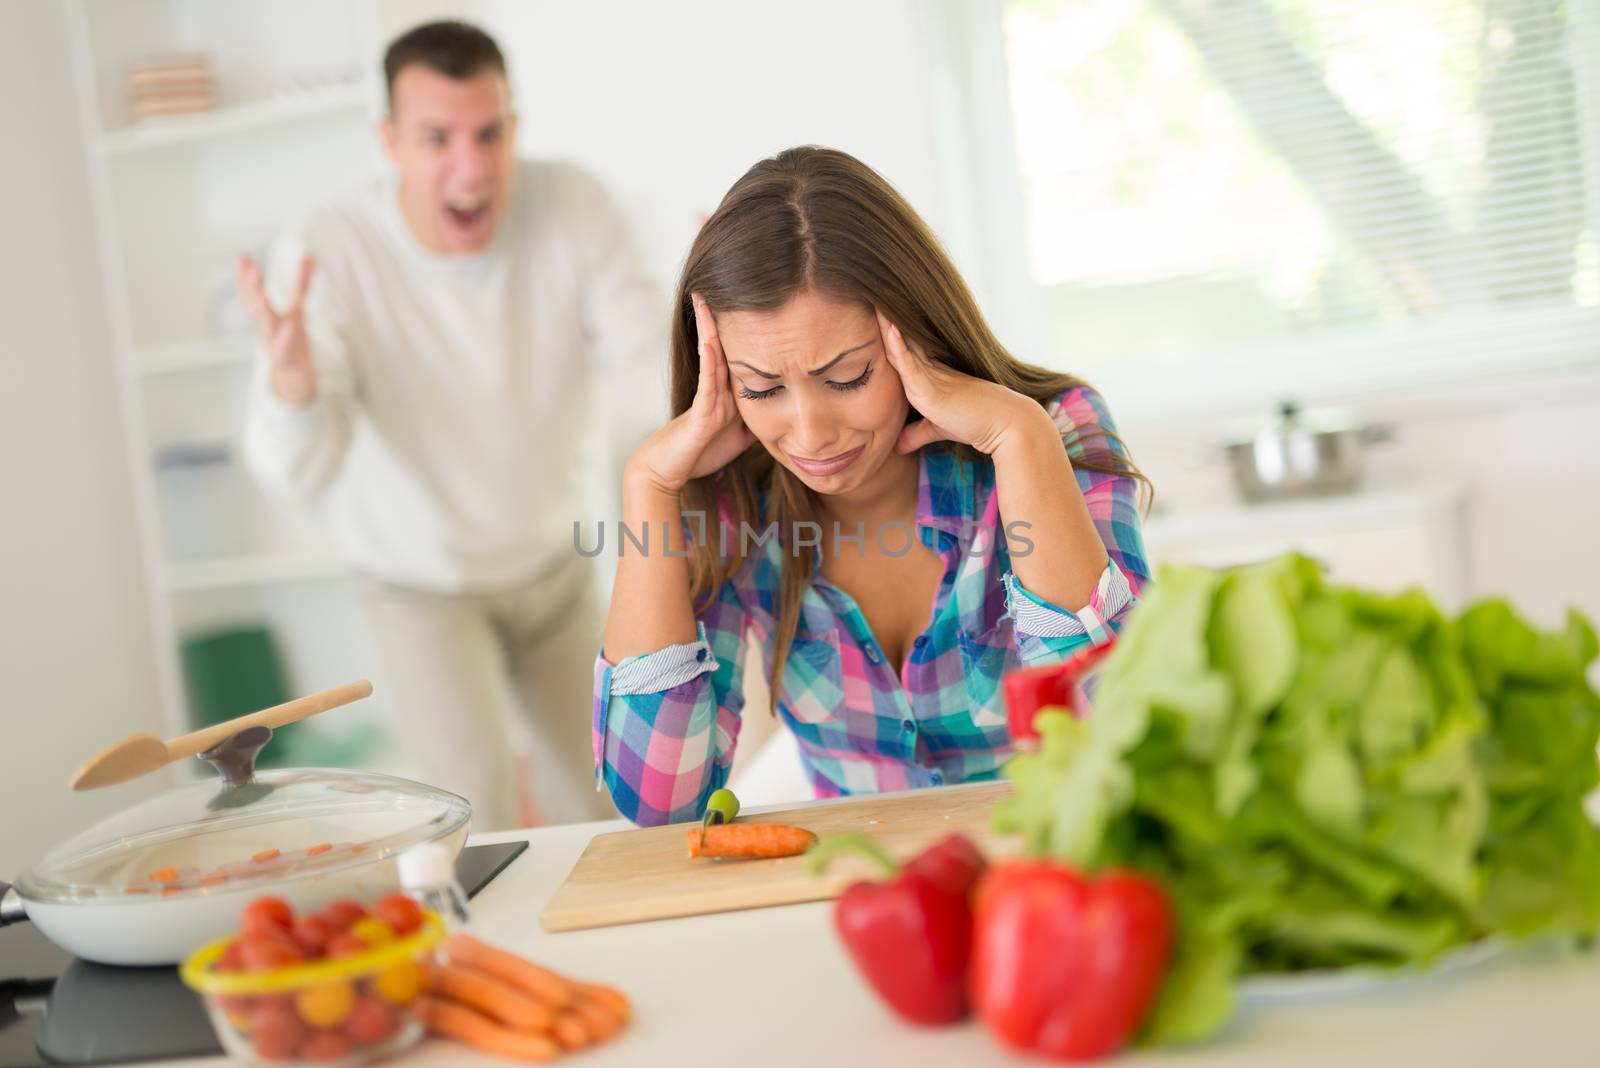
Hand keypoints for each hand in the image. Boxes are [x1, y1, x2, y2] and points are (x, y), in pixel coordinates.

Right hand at [236, 253, 316, 406]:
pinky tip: (288, 328)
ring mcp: (274, 343)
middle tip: (250, 267)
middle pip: (254, 306)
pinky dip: (284, 339)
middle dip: (251, 287)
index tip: (240, 254)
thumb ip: (301, 284)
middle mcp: (267, 328)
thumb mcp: (298, 310)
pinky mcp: (287, 360)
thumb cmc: (292, 342)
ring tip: (262, 295)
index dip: (245, 274)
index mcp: (266, 315)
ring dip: (262, 311)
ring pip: (265, 327)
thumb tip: (307, 256)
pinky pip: (283, 349)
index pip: (251, 292)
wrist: (295, 379)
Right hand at [627, 293, 756, 493]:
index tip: (753, 303)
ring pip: (711, 358)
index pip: (738, 354)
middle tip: (722, 285)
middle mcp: (715, 390)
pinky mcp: (699, 414)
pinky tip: (710, 342)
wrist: (669, 471)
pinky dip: (709, 363)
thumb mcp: (739, 436)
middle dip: (721, 317)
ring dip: (710, 329)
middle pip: (722, 346)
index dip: (745, 330)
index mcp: (725, 391)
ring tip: (707, 300)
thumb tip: (781, 411)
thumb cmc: (700, 454)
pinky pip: (706, 385)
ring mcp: (706, 399)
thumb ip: (755, 420)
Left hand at [877, 310, 1038, 455]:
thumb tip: (898, 446)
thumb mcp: (937, 427)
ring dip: (884, 323)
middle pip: (897, 339)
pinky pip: (910, 364)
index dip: (883, 333)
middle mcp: (927, 369)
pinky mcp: (932, 389)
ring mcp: (929, 376)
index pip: (898, 349)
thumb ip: (916, 432)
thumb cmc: (974, 423)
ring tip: (869, 297)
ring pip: (901, 345)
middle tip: (863, 291)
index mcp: (927, 374)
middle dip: (880, 319)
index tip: (865, 314)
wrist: (1004, 426)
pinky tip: (888, 329)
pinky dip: (898, 347)